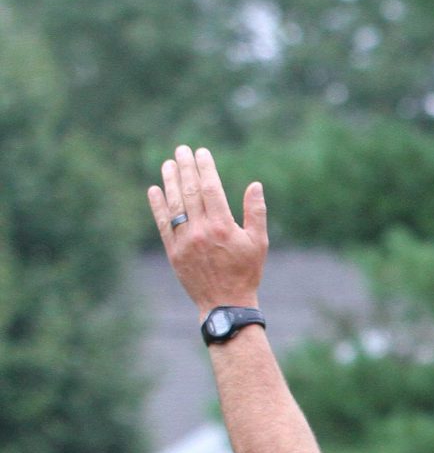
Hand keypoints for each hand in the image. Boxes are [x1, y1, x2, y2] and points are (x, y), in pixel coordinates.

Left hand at [148, 146, 267, 316]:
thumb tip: (255, 185)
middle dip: (185, 168)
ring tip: (169, 164)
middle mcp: (201, 231)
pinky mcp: (173, 250)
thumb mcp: (259, 243)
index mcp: (223, 227)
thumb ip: (256, 212)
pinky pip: (163, 223)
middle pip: (190, 192)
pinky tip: (155, 190)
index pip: (211, 189)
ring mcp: (184, 240)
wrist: (226, 303)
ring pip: (174, 204)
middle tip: (181, 150)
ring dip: (170, 181)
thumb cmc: (246, 272)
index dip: (205, 168)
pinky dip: (157, 205)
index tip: (201, 153)